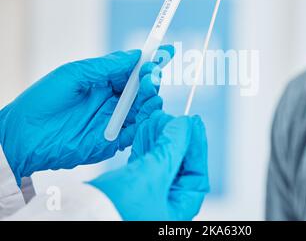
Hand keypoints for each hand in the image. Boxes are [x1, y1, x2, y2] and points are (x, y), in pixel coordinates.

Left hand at [0, 46, 173, 184]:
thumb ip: (107, 66)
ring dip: (151, 98)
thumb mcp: (75, 74)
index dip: (148, 62)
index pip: (132, 71)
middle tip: (150, 75)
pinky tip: (150, 111)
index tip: (164, 52)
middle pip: (141, 90)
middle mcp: (112, 101)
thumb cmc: (43, 100)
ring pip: (143, 109)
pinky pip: (137, 131)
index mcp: (103, 82)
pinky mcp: (113, 141)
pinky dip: (147, 122)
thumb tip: (135, 54)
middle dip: (150, 80)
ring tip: (149, 90)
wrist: (24, 136)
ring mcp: (113, 121)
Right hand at [89, 110, 208, 220]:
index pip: (196, 171)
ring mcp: (149, 196)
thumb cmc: (114, 211)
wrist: (78, 217)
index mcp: (179, 207)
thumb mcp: (151, 175)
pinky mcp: (132, 188)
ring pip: (161, 160)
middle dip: (176, 138)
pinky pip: (145, 163)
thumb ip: (171, 147)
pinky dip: (145, 145)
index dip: (197, 143)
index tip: (195, 122)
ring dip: (160, 138)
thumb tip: (185, 125)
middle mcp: (166, 203)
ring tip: (157, 118)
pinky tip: (145, 130)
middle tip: (175, 117)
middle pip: (179, 163)